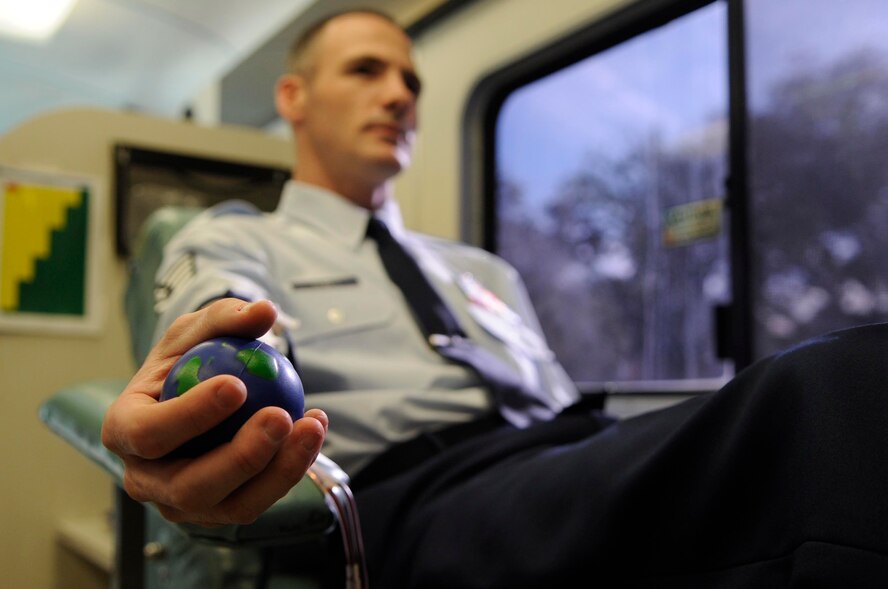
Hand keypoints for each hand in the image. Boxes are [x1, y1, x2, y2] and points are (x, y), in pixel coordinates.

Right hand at [101, 298, 327, 526]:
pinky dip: (291, 469)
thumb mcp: (196, 332)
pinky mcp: (219, 514)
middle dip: (241, 456)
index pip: (150, 433)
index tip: (236, 386)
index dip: (190, 416)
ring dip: (279, 469)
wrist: (194, 400)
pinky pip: (258, 501)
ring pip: (232, 505)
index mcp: (124, 431)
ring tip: (312, 424)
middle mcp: (146, 479)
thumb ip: (225, 319)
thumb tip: (264, 311)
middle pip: (190, 485)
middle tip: (281, 416)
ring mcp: (182, 505)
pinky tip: (315, 430)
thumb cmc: (186, 363)